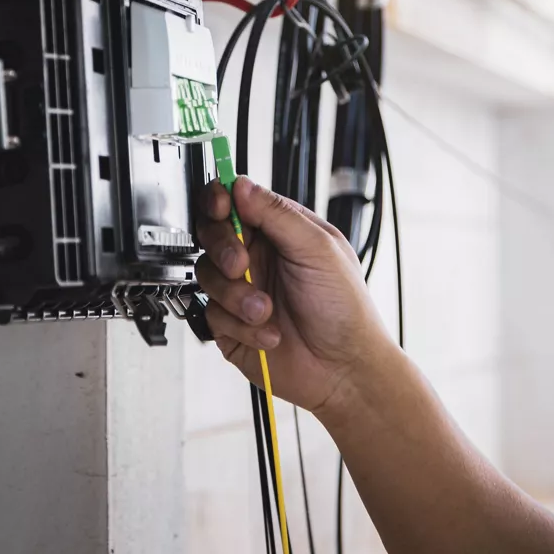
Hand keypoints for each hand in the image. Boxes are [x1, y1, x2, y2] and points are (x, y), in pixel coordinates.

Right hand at [195, 177, 394, 416]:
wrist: (343, 368)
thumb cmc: (346, 310)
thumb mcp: (318, 249)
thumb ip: (277, 214)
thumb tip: (242, 185)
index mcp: (281, 232)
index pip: (237, 202)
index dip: (221, 200)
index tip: (221, 207)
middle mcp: (259, 257)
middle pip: (212, 234)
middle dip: (223, 248)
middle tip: (241, 263)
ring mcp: (243, 290)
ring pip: (207, 275)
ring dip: (238, 295)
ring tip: (266, 310)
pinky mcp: (231, 324)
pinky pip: (213, 314)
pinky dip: (242, 325)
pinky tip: (269, 332)